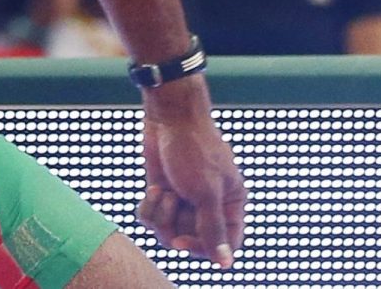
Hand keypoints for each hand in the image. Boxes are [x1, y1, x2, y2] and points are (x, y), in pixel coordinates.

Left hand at [136, 85, 245, 267]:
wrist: (169, 117)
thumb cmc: (195, 149)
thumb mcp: (206, 192)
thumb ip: (214, 229)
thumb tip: (226, 263)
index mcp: (231, 204)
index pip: (225, 245)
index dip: (203, 249)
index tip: (181, 240)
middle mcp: (210, 206)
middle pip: (193, 242)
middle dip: (176, 227)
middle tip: (172, 203)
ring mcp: (185, 201)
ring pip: (169, 232)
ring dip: (161, 216)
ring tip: (165, 192)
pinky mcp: (164, 194)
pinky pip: (152, 219)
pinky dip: (149, 207)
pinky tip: (155, 188)